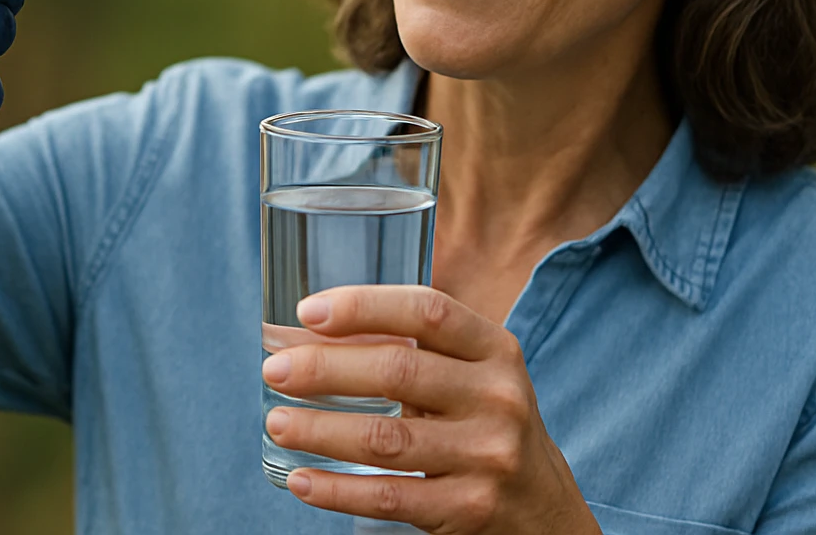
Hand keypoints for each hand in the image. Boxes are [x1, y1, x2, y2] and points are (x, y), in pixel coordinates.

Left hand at [262, 286, 600, 533]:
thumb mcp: (467, 374)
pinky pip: (389, 497)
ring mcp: (486, 456)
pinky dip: (338, 490)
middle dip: (325, 369)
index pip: (427, 311)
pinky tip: (302, 480)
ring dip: (320, 429)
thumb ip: (402, 349)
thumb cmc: (484, 421)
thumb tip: (297, 335)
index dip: (363, 306)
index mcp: (494, 349)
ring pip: (385, 440)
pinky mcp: (468, 508)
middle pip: (398, 372)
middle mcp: (497, 397)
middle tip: (274, 369)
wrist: (541, 505)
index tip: (307, 311)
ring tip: (277, 422)